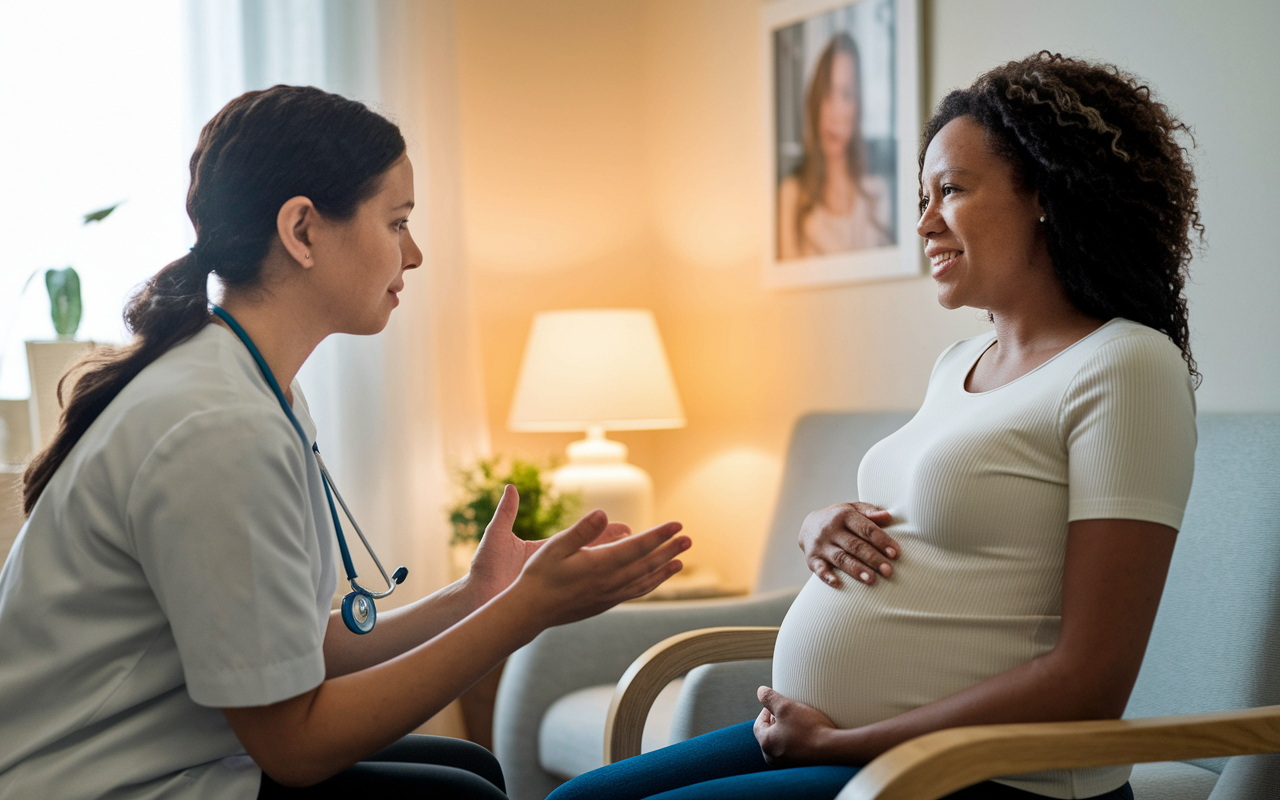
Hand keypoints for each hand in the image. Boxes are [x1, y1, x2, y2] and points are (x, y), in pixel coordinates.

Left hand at [466, 485, 632, 603]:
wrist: (476, 600)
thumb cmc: (483, 569)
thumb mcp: (496, 536)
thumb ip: (506, 511)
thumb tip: (511, 486)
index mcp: (546, 548)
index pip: (582, 536)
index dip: (604, 532)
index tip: (625, 527)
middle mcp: (555, 564)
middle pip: (594, 554)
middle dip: (619, 550)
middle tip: (646, 543)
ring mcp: (556, 582)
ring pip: (593, 575)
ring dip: (616, 570)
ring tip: (642, 567)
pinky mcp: (552, 598)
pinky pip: (584, 594)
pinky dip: (602, 591)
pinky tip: (619, 592)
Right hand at [510, 509, 689, 626]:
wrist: (530, 611)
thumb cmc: (540, 575)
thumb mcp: (556, 546)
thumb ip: (582, 530)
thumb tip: (603, 512)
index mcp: (600, 565)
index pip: (638, 547)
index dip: (659, 535)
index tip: (677, 524)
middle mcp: (610, 582)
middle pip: (647, 564)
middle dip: (669, 550)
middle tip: (688, 538)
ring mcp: (609, 595)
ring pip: (644, 581)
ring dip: (664, 569)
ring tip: (680, 560)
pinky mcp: (605, 604)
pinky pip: (635, 592)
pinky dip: (650, 584)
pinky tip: (655, 579)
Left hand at [753, 686, 838, 765]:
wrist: (833, 749)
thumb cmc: (808, 728)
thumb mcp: (785, 706)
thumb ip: (769, 698)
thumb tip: (760, 691)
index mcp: (766, 744)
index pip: (759, 725)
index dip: (766, 710)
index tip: (776, 703)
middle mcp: (774, 758)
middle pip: (770, 734)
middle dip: (776, 721)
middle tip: (787, 711)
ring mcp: (788, 764)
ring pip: (782, 743)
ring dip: (787, 731)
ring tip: (798, 721)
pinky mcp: (801, 766)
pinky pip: (794, 750)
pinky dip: (797, 740)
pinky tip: (808, 733)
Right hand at [799, 502, 898, 586]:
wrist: (809, 524)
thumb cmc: (839, 518)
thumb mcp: (853, 509)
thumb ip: (870, 512)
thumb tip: (888, 516)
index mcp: (844, 515)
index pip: (865, 529)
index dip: (881, 541)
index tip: (895, 553)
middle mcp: (831, 529)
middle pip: (854, 545)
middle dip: (872, 558)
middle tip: (888, 571)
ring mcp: (821, 545)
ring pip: (840, 558)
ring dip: (856, 569)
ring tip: (872, 580)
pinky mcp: (812, 558)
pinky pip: (819, 568)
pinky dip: (827, 576)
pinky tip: (838, 584)